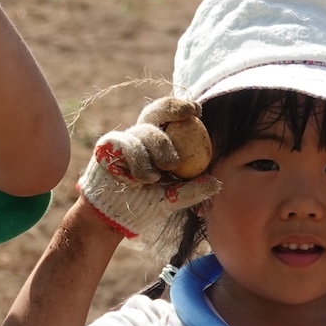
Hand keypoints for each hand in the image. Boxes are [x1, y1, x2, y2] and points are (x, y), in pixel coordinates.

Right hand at [76, 97, 219, 240]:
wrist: (112, 218)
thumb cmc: (143, 207)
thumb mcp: (172, 199)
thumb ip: (191, 190)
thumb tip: (217, 183)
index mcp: (157, 144)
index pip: (171, 119)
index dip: (183, 109)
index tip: (198, 110)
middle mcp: (140, 137)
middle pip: (156, 111)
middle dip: (173, 107)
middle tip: (190, 113)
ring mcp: (124, 140)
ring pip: (146, 131)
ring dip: (158, 150)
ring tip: (158, 177)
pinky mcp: (108, 146)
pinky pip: (129, 145)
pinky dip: (140, 163)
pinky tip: (143, 179)